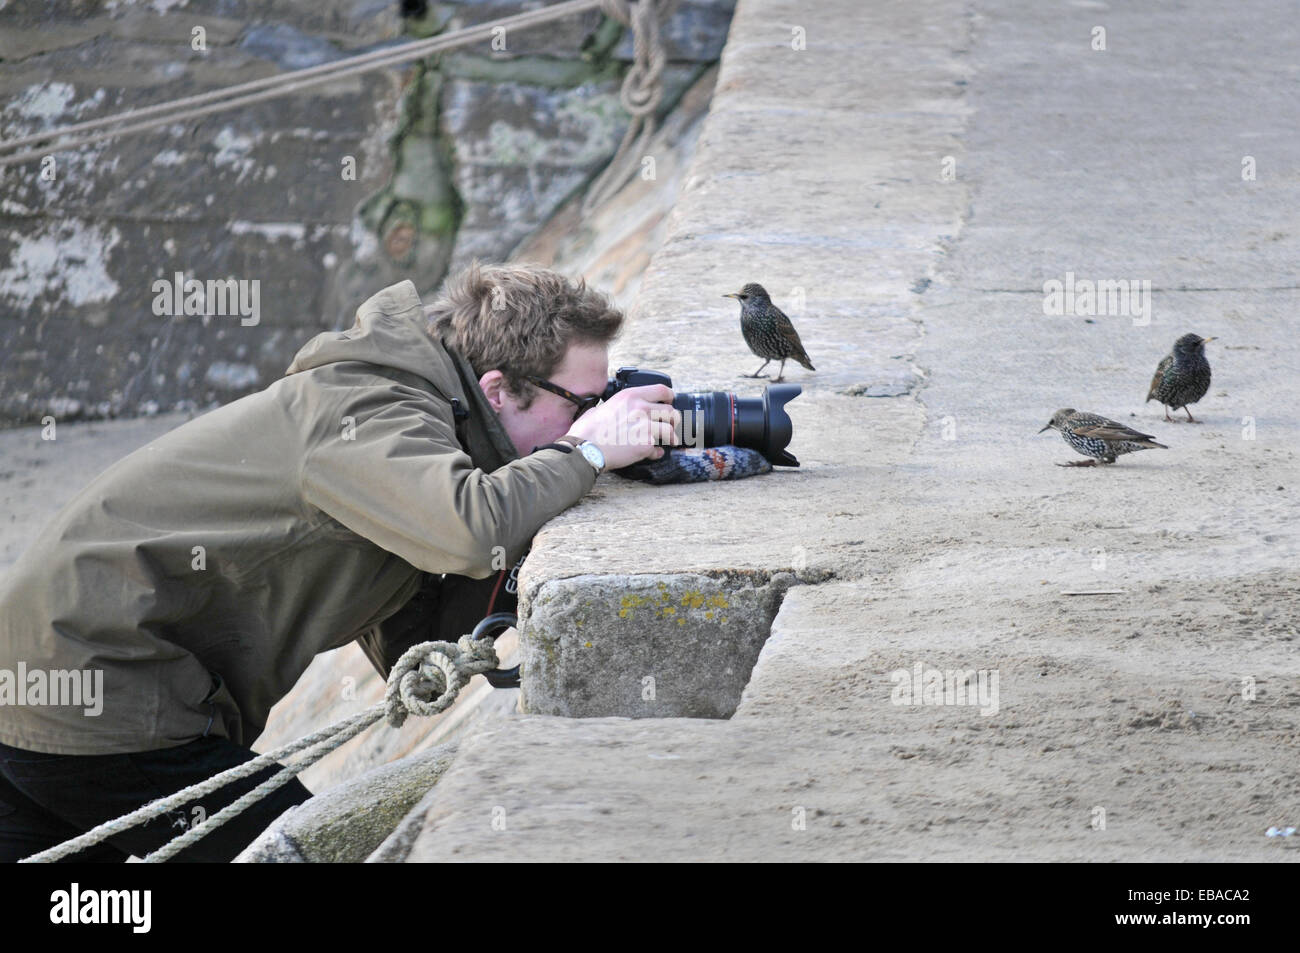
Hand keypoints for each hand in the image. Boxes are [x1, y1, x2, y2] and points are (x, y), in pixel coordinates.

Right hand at [565, 384, 681, 469]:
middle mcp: (640, 408)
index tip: (669, 402)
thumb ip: (611, 407)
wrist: (586, 449)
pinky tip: (653, 454)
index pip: (661, 390)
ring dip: (671, 436)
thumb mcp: (599, 409)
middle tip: (670, 424)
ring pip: (670, 430)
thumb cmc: (587, 431)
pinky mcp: (646, 444)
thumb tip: (608, 411)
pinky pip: (658, 449)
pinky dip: (657, 452)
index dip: (669, 396)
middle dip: (672, 419)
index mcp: (630, 396)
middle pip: (670, 410)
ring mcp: (645, 426)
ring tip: (670, 441)